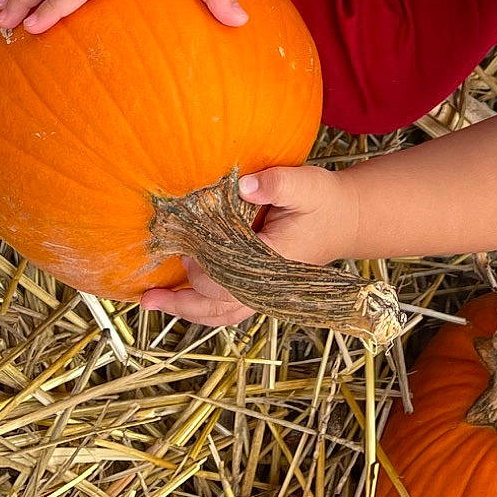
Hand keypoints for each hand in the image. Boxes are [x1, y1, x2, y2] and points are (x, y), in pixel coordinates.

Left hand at [140, 166, 361, 327]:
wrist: (348, 219)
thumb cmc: (325, 201)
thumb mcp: (306, 184)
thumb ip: (276, 184)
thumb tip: (242, 184)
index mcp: (276, 264)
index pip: (230, 281)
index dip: (202, 271)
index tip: (184, 250)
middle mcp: (268, 286)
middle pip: (219, 307)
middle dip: (182, 303)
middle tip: (148, 296)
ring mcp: (264, 291)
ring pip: (221, 313)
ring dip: (187, 309)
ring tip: (153, 302)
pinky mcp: (260, 288)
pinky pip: (227, 307)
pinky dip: (201, 305)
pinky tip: (179, 298)